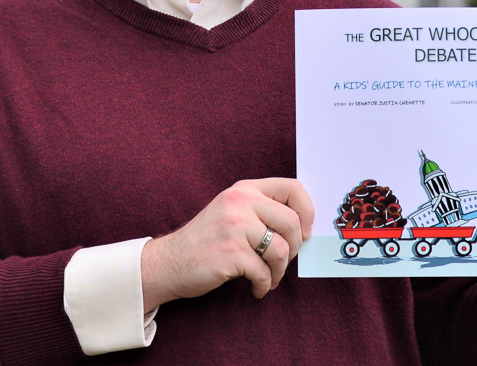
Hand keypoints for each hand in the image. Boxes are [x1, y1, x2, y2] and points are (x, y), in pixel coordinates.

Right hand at [140, 178, 313, 311]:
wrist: (170, 261)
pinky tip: (256, 288)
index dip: (307, 211)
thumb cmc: (207, 239)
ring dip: (280, 271)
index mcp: (245, 189)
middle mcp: (241, 202)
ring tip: (269, 278)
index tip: (304, 231)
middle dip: (295, 248)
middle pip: (292, 222)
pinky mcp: (231, 253)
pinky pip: (264, 273)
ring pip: (282, 250)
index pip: (293, 188)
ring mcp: (235, 227)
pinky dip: (264, 285)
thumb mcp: (233, 210)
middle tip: (284, 261)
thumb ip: (262, 209)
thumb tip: (303, 226)